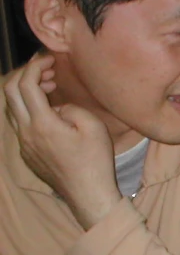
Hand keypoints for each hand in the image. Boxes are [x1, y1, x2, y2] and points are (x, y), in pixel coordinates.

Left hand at [4, 53, 121, 229]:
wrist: (88, 194)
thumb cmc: (95, 160)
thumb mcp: (93, 126)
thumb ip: (71, 108)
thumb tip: (58, 108)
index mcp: (42, 123)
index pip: (26, 84)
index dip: (35, 66)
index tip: (50, 60)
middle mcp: (26, 132)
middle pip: (9, 92)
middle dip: (25, 74)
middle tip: (46, 69)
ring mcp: (24, 144)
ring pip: (11, 108)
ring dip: (26, 92)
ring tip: (49, 88)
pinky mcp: (28, 154)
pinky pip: (20, 124)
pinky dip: (29, 109)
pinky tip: (49, 112)